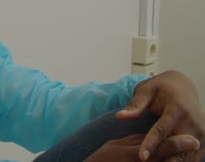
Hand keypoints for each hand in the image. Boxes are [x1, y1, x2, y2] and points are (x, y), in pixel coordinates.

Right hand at [84, 134, 199, 161]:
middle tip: (195, 145)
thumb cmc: (103, 159)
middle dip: (182, 153)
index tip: (193, 140)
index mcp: (138, 154)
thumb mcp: (116, 145)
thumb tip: (149, 137)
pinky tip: (170, 159)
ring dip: (175, 160)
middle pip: (170, 159)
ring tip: (185, 155)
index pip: (165, 147)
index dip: (181, 143)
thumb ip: (134, 141)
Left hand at [116, 71, 204, 160]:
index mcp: (177, 109)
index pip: (162, 130)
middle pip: (179, 147)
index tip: (141, 157)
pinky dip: (180, 161)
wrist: (183, 86)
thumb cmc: (161, 88)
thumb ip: (135, 105)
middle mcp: (193, 123)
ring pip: (188, 155)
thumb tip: (120, 116)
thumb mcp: (146, 91)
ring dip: (173, 161)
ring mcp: (200, 133)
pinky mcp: (202, 140)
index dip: (151, 144)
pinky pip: (192, 156)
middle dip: (165, 158)